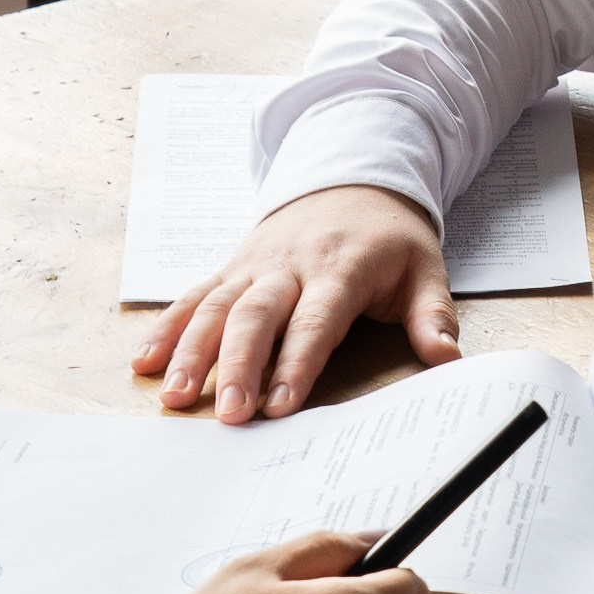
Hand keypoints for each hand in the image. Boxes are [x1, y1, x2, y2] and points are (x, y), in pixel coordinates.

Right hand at [132, 185, 458, 423]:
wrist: (352, 178)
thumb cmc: (389, 237)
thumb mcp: (424, 268)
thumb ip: (433, 316)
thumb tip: (448, 359)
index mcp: (340, 269)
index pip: (316, 321)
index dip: (296, 363)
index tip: (280, 407)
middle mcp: (290, 266)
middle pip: (257, 316)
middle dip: (238, 367)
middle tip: (228, 415)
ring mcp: (255, 265)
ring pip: (216, 307)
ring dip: (192, 353)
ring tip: (175, 398)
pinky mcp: (233, 266)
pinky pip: (194, 296)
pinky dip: (168, 328)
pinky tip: (145, 362)